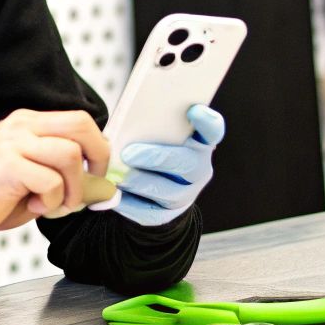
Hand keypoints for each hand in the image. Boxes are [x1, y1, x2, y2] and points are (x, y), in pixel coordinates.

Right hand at [0, 110, 108, 239]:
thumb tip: (100, 185)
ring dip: (72, 188)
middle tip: (92, 184)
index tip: (98, 170)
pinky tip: (33, 206)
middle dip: (98, 157)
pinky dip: (51, 202)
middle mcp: (21, 126)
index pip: (78, 120)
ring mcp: (14, 142)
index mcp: (26, 122)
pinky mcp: (9, 164)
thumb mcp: (30, 178)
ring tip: (55, 204)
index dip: (98, 145)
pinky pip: (51, 181)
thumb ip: (61, 175)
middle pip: (81, 125)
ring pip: (70, 154)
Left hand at [115, 104, 224, 226]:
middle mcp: (199, 169)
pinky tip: (112, 195)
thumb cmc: (156, 148)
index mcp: (200, 143)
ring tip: (117, 177)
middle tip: (129, 154)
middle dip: (157, 158)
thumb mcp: (160, 135)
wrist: (159, 186)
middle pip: (187, 163)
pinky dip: (129, 204)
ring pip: (168, 192)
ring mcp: (187, 193)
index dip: (207, 122)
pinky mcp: (168, 213)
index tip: (193, 110)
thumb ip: (153, 127)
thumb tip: (128, 118)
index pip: (212, 131)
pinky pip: (149, 212)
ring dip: (140, 183)